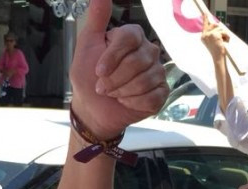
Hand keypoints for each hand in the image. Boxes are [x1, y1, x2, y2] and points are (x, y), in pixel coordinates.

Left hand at [70, 0, 166, 139]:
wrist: (92, 108)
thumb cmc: (88, 76)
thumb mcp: (86, 46)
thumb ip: (96, 19)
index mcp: (132, 37)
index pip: (130, 38)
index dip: (113, 57)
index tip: (98, 71)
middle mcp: (148, 51)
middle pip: (138, 61)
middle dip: (115, 78)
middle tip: (102, 87)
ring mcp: (157, 72)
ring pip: (145, 80)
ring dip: (122, 91)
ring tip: (113, 93)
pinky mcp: (161, 92)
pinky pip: (152, 96)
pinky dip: (133, 102)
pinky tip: (125, 101)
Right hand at [201, 21, 229, 58]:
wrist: (218, 58)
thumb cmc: (217, 51)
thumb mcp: (213, 42)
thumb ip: (213, 34)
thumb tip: (216, 25)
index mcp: (203, 37)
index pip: (205, 25)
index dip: (205, 19)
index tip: (205, 13)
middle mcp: (205, 35)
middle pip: (214, 25)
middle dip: (220, 30)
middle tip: (223, 38)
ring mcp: (210, 34)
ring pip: (220, 29)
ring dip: (224, 35)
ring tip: (223, 43)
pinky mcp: (215, 35)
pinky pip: (224, 32)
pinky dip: (227, 36)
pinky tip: (225, 42)